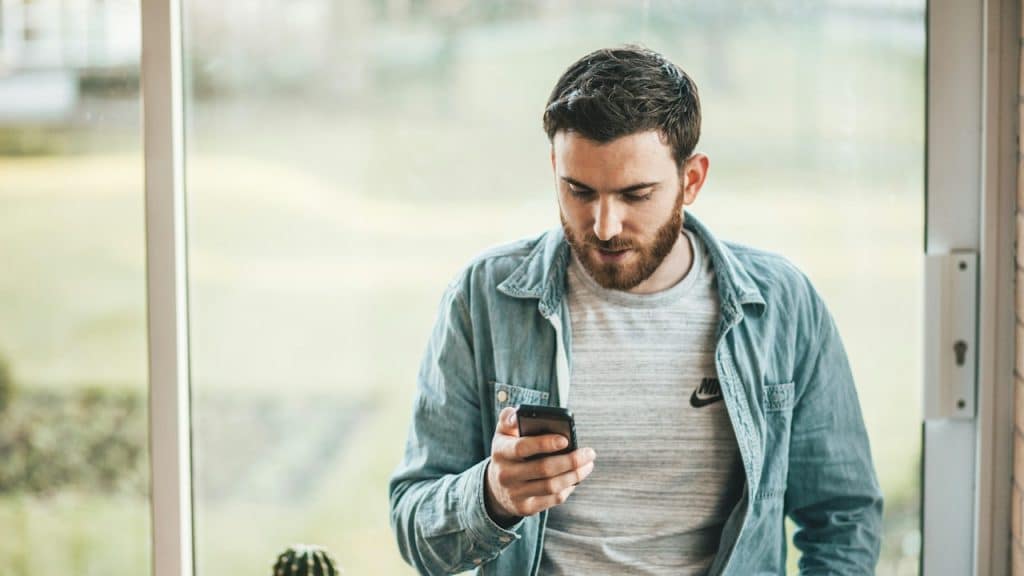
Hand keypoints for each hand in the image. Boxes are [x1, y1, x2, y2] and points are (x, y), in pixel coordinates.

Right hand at [484, 406, 595, 526]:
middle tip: (589, 453)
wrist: (496, 486)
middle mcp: (505, 474)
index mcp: (501, 451)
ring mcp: (515, 494)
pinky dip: (568, 488)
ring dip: (574, 475)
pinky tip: (576, 478)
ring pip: (551, 486)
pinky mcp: (525, 508)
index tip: (566, 439)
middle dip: (571, 461)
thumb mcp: (503, 433)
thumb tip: (519, 414)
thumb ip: (510, 418)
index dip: (544, 443)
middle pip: (543, 469)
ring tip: (588, 465)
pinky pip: (553, 499)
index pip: (522, 447)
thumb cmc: (508, 451)